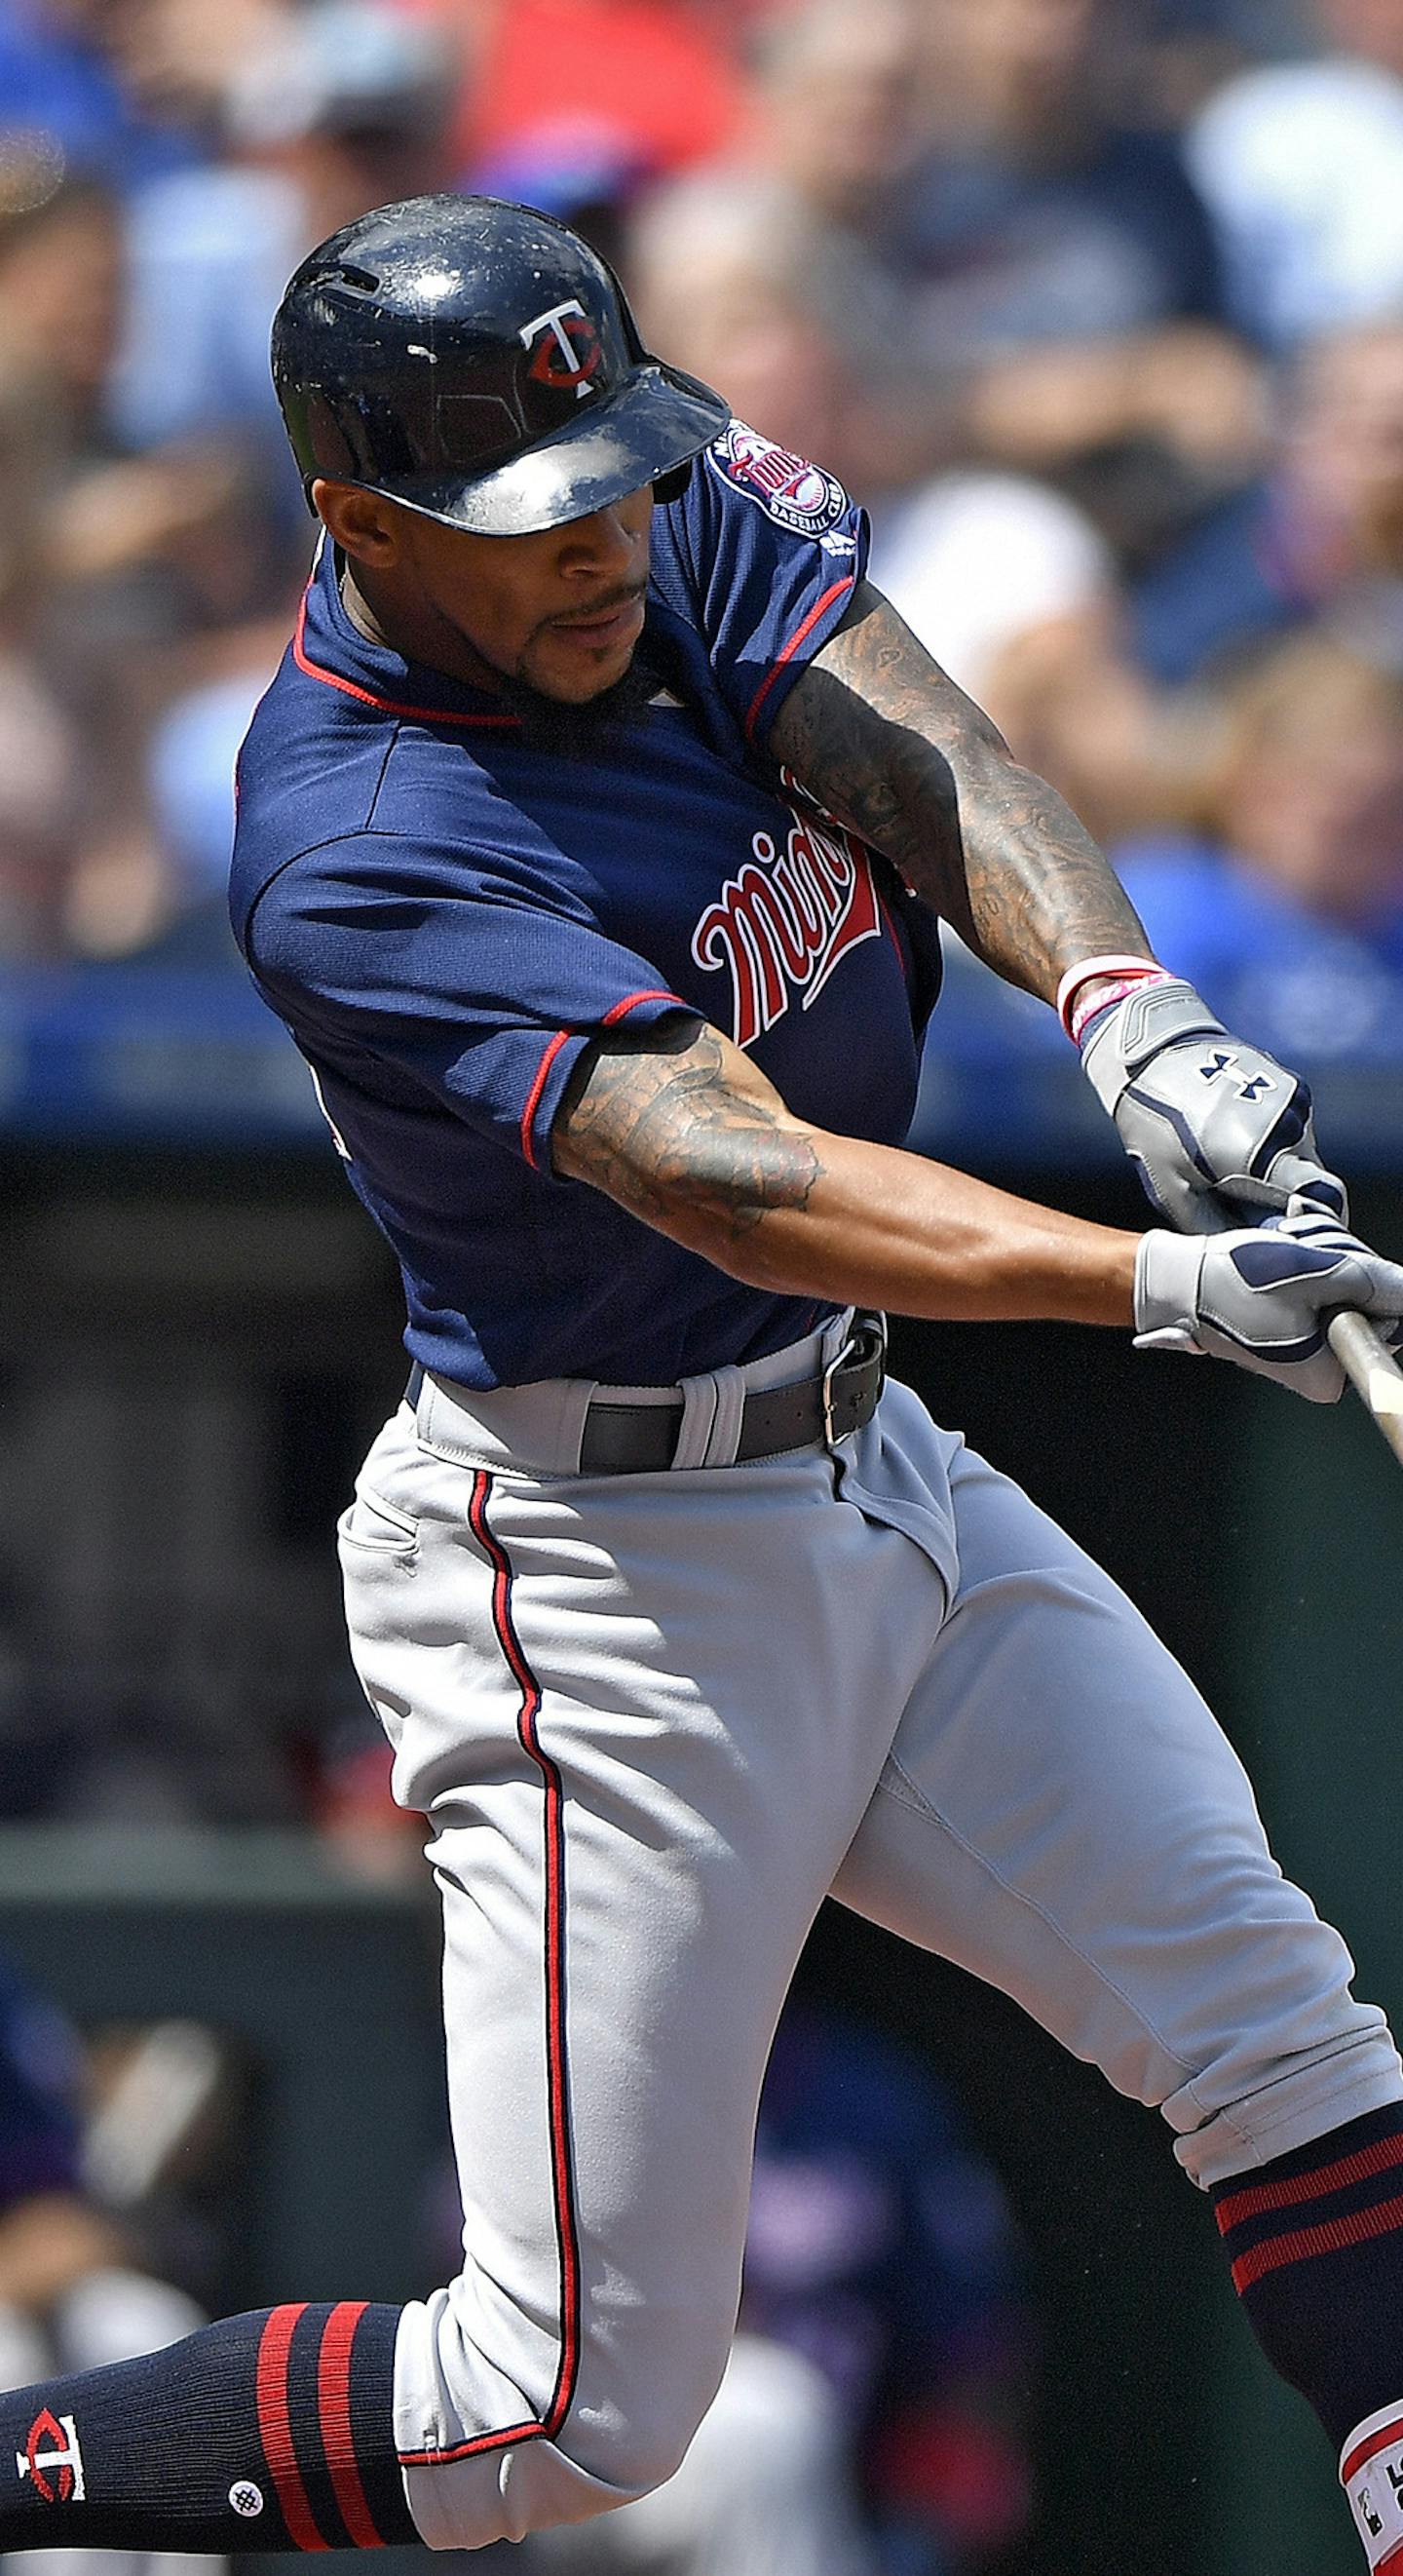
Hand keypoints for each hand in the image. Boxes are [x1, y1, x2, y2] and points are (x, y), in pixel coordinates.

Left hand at [1080, 978, 1346, 1230]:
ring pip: (1303, 1155)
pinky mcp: (1291, 1085)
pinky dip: (1275, 1145)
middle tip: (1243, 1210)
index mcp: (1262, 1152)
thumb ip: (1218, 1228)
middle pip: (1312, 1182)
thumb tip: (1252, 1250)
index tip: (1284, 1237)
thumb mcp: (1174, 1190)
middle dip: (1288, 1203)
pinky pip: (1293, 1130)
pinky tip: (1235, 1141)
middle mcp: (1289, 1123)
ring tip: (1230, 1169)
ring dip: (1280, 1172)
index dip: (1311, 1225)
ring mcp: (1294, 1099)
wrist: (1152, 1052)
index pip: (1322, 1200)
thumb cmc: (1154, 1125)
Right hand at [1134, 1213, 1402, 1401]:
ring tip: (1286, 1256)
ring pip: (1343, 1292)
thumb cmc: (1237, 1284)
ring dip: (1323, 1263)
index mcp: (1330, 1374)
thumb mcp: (1316, 1275)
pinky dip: (1307, 1269)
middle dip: (1345, 1271)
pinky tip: (1280, 1260)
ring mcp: (1305, 1349)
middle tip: (1306, 1259)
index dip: (1372, 1287)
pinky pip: (1319, 1293)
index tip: (1336, 1270)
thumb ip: (1374, 1283)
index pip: (1388, 1325)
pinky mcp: (1291, 1327)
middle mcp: (1320, 1371)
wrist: (1181, 1283)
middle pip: (1367, 1306)